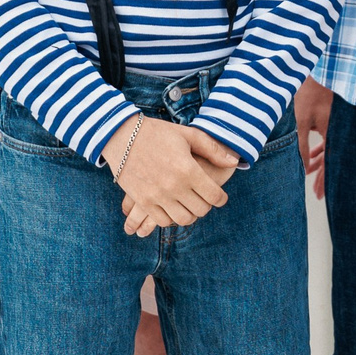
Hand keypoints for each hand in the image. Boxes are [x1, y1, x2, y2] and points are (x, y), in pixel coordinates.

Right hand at [113, 119, 234, 234]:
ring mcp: (157, 196)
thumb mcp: (188, 135)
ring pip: (183, 219)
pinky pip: (162, 221)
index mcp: (188, 169)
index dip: (221, 198)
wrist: (121, 136)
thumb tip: (234, 162)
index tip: (220, 196)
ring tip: (189, 204)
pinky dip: (171, 218)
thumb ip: (212, 150)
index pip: (214, 196)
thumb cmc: (158, 133)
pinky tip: (172, 207)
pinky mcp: (142, 201)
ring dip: (190, 214)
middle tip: (204, 198)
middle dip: (206, 205)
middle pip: (201, 210)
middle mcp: (174, 186)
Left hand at [295, 79, 334, 199]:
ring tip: (311, 176)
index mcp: (335, 133)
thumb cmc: (307, 94)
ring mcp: (338, 125)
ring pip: (331, 151)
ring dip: (321, 164)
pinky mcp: (332, 119)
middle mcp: (340, 131)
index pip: (331, 163)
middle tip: (318, 194)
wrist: (314, 70)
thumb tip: (300, 169)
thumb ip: (300, 147)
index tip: (321, 196)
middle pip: (334, 160)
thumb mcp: (300, 122)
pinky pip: (329, 141)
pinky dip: (321, 150)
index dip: (326, 181)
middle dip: (325, 177)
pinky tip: (313, 157)